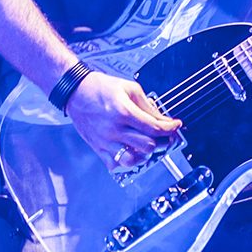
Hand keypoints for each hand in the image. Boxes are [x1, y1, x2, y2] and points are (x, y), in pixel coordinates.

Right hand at [66, 71, 180, 170]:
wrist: (75, 92)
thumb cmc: (100, 87)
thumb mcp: (128, 88)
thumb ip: (147, 105)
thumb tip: (162, 119)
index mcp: (124, 112)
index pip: (154, 128)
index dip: (170, 129)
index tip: (175, 126)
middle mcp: (115, 129)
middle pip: (148, 146)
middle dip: (161, 142)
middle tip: (164, 136)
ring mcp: (105, 141)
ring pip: (134, 160)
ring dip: (144, 154)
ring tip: (147, 145)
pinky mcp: (98, 148)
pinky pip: (116, 164)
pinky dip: (126, 161)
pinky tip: (130, 151)